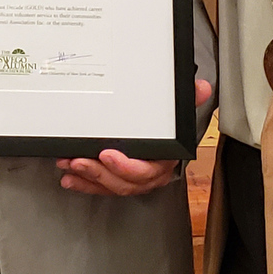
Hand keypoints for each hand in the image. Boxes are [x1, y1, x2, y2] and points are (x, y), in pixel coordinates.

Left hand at [55, 78, 211, 195]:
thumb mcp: (180, 112)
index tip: (108, 154)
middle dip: (99, 173)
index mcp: (164, 161)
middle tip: (80, 160)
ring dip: (88, 177)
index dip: (126, 166)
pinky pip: (100, 186)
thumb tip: (202, 87)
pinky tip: (70, 178)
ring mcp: (132, 179)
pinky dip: (85, 184)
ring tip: (70, 166)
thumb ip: (191, 99)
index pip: (146, 171)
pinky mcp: (117, 179)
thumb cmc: (171, 128)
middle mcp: (148, 174)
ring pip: (110, 185)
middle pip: (124, 182)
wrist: (170, 139)